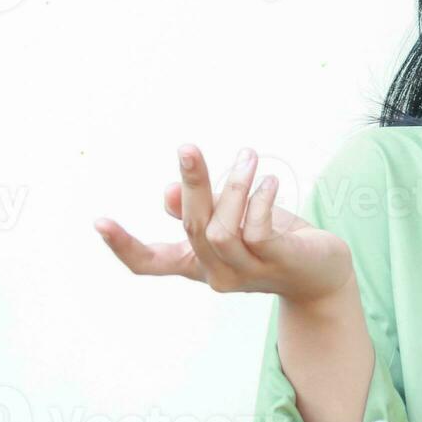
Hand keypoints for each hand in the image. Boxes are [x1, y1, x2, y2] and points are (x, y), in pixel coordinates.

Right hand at [93, 144, 354, 304]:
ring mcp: (246, 272)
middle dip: (190, 183)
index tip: (98, 220)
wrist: (323, 274)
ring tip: (248, 157)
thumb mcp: (233, 220)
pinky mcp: (277, 262)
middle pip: (191, 227)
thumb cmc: (273, 241)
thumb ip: (200, 207)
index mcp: (197, 262)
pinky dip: (259, 200)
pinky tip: (270, 181)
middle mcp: (216, 273)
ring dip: (233, 187)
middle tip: (187, 147)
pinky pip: (256, 230)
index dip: (123, 246)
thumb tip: (167, 193)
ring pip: (221, 229)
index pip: (149, 264)